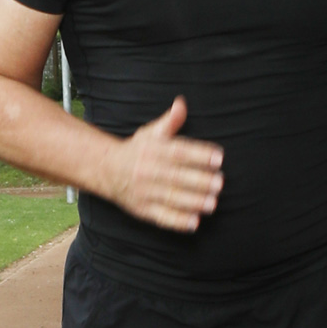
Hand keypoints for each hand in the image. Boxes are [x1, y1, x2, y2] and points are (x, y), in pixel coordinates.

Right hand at [99, 97, 222, 230]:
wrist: (106, 170)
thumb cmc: (138, 150)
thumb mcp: (151, 133)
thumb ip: (170, 121)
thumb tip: (181, 104)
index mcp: (153, 150)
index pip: (178, 152)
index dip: (199, 154)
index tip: (218, 157)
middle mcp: (148, 171)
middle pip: (176, 176)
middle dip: (199, 180)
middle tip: (220, 183)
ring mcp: (145, 192)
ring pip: (170, 198)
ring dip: (192, 202)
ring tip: (212, 203)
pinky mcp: (143, 210)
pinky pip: (161, 217)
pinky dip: (177, 222)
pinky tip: (194, 223)